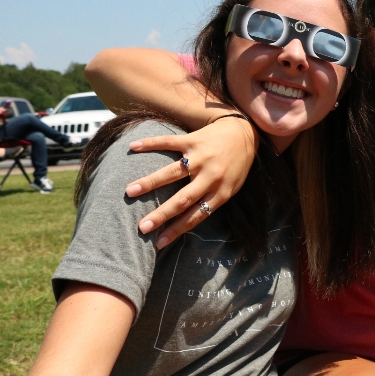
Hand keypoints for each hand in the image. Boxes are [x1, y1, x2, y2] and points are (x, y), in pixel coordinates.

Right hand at [124, 117, 257, 247]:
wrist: (244, 133)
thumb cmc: (236, 166)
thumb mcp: (231, 187)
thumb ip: (212, 200)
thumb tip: (187, 220)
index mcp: (220, 192)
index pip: (196, 216)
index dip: (177, 230)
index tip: (159, 242)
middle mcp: (210, 177)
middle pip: (183, 199)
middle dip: (161, 214)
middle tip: (142, 226)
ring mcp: (201, 158)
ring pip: (172, 172)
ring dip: (150, 182)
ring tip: (130, 191)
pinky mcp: (193, 140)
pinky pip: (168, 142)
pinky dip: (150, 144)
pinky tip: (133, 147)